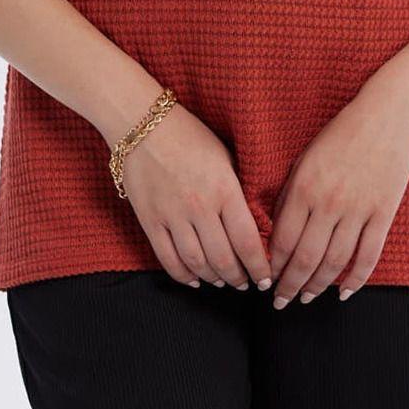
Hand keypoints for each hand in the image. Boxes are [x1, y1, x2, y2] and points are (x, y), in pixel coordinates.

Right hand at [120, 104, 273, 292]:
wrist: (143, 124)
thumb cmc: (190, 135)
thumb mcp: (225, 157)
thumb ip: (238, 191)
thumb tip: (255, 223)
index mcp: (224, 189)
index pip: (247, 242)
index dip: (259, 268)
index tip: (265, 280)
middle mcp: (200, 207)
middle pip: (224, 259)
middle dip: (239, 278)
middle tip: (246, 284)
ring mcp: (172, 216)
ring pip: (197, 263)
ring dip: (214, 278)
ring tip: (223, 282)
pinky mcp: (150, 220)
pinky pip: (167, 258)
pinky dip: (183, 275)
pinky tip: (194, 280)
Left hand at [268, 89, 408, 306]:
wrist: (387, 116)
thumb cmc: (340, 133)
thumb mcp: (305, 158)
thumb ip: (290, 193)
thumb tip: (274, 229)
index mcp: (304, 187)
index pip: (282, 240)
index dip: (273, 267)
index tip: (266, 280)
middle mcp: (329, 203)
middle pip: (306, 258)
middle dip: (290, 285)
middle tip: (281, 302)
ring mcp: (358, 210)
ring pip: (335, 262)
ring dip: (318, 286)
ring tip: (307, 298)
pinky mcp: (383, 213)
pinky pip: (368, 255)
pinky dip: (356, 278)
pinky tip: (345, 292)